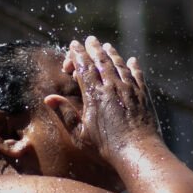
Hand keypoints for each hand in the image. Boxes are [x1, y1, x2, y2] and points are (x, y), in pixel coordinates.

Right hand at [64, 36, 159, 161]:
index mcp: (94, 95)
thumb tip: (48, 98)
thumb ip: (65, 114)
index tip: (73, 45)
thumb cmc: (106, 148)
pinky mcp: (143, 96)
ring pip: (119, 65)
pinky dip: (133, 65)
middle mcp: (113, 88)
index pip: (84, 67)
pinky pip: (137, 75)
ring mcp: (130, 90)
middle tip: (90, 40)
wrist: (138, 153)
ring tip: (107, 46)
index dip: (77, 54)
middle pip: (102, 61)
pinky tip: (131, 60)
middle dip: (94, 48)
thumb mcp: (80, 135)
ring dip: (112, 53)